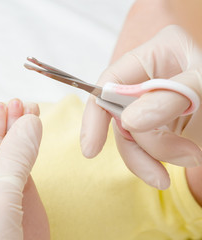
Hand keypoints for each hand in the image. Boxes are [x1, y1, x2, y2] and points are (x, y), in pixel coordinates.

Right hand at [80, 25, 201, 188]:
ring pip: (133, 137)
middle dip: (140, 145)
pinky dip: (163, 159)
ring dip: (157, 155)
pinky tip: (188, 157)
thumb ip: (167, 98)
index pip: (110, 82)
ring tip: (192, 157)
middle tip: (161, 170)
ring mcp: (154, 103)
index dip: (95, 115)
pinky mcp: (162, 124)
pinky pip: (148, 147)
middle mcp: (148, 79)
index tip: (91, 149)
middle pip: (120, 115)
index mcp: (154, 54)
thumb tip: (128, 122)